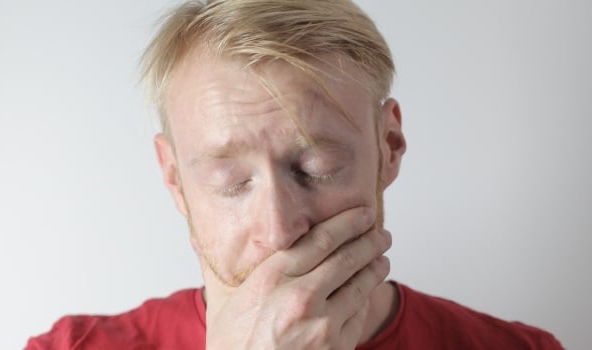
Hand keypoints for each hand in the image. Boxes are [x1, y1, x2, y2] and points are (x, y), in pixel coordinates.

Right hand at [205, 206, 391, 349]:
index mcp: (271, 279)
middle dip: (370, 241)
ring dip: (375, 268)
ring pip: (360, 285)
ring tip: (381, 259)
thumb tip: (210, 239)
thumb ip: (236, 272)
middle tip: (380, 233)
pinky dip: (366, 300)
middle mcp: (299, 297)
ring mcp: (322, 324)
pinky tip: (367, 293)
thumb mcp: (224, 305)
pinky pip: (359, 315)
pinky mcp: (337, 348)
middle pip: (347, 257)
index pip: (320, 239)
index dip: (348, 222)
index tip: (362, 213)